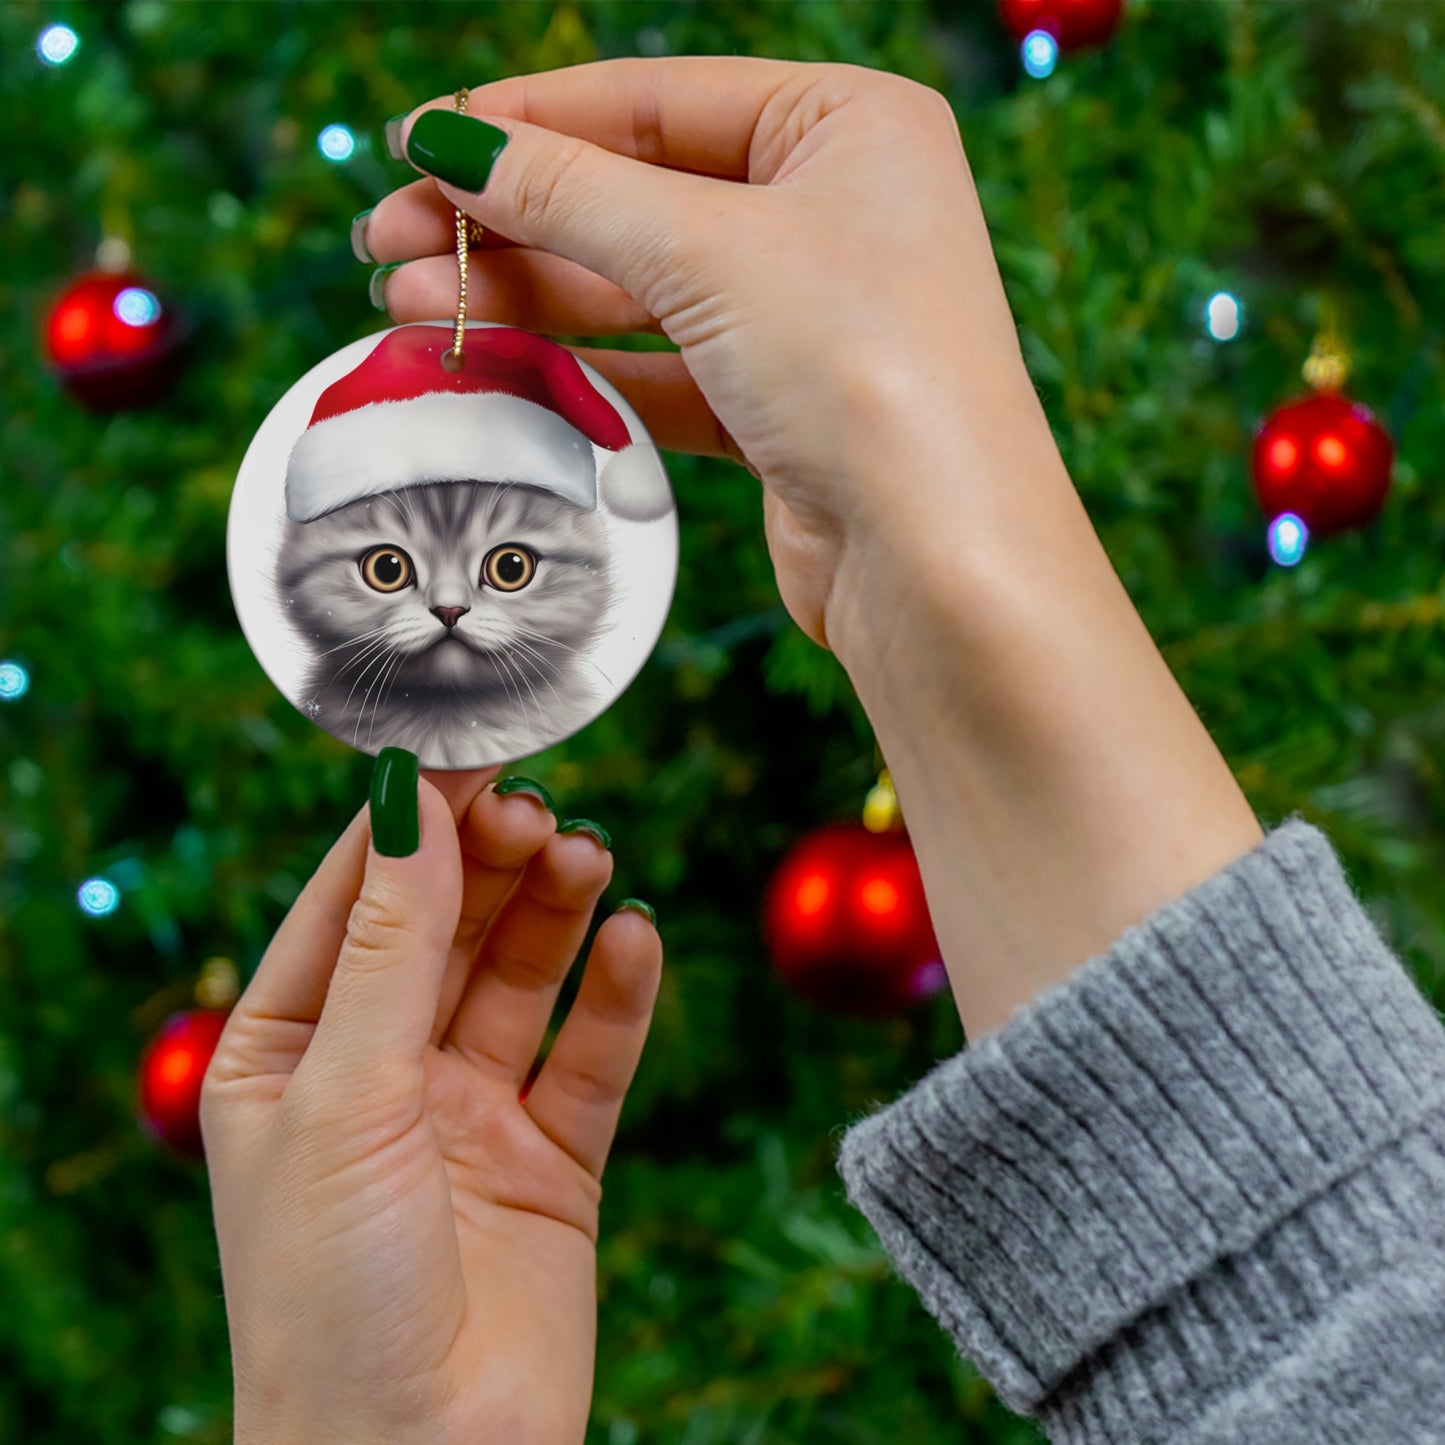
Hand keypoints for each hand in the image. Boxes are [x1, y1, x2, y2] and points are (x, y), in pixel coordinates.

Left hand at [201, 765, 661, 1444]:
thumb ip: (390, 946)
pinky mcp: (552, 1159)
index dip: (409, 825)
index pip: (353, 902)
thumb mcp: (344, 1095)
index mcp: (289, 1054)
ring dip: (556, 911)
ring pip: (522, 977)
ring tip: (589, 857)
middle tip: (540, 808)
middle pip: (447, 928)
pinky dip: (617, 994)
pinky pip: (590, 1055)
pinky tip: (635, 939)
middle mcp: (380, 1073)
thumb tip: (408, 803)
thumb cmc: (330, 1295)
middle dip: (490, 862)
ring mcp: (469, 1114)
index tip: (468, 751)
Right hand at [362, 60, 1262, 1041]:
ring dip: (525, 297)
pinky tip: (490, 363)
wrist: (939, 561)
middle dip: (509, 222)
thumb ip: (570, 193)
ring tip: (410, 304)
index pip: (655, 99)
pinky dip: (578, 366)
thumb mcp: (706, 252)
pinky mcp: (781, 408)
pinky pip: (658, 367)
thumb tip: (448, 144)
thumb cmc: (864, 370)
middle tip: (387, 243)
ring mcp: (807, 315)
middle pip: (636, 197)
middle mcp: (833, 211)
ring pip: (638, 290)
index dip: (528, 122)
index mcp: (847, 126)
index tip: (418, 146)